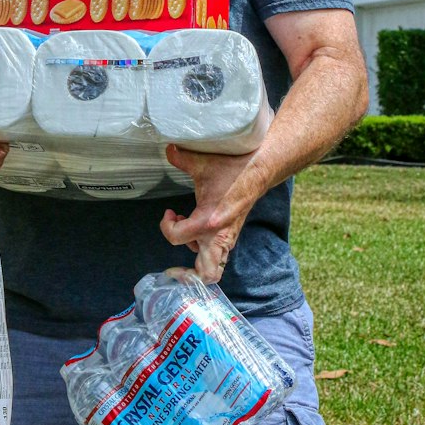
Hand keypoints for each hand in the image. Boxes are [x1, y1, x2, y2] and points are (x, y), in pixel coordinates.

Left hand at [158, 142, 268, 282]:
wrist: (259, 170)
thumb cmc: (233, 169)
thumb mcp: (202, 163)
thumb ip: (181, 158)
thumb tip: (169, 149)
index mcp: (208, 221)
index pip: (175, 238)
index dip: (165, 226)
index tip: (169, 212)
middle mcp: (219, 236)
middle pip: (205, 274)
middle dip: (187, 275)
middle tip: (174, 266)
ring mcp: (227, 239)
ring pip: (213, 268)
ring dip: (196, 262)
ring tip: (187, 240)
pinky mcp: (231, 236)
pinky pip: (218, 256)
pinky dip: (206, 253)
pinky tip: (198, 234)